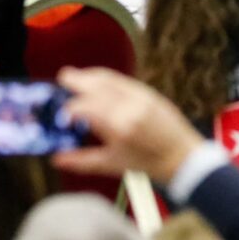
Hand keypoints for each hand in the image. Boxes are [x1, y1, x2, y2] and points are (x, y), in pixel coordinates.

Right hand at [51, 66, 201, 186]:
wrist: (182, 158)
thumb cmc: (147, 163)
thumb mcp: (112, 164)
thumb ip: (81, 161)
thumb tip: (56, 159)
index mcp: (118, 126)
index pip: (84, 108)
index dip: (68, 110)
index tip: (62, 115)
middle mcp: (128, 107)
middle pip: (94, 85)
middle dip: (75, 80)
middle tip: (61, 79)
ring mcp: (140, 97)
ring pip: (107, 78)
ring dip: (89, 75)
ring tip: (75, 76)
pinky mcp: (148, 93)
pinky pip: (121, 79)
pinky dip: (105, 77)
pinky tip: (97, 79)